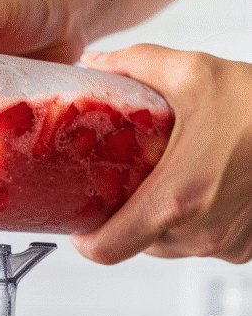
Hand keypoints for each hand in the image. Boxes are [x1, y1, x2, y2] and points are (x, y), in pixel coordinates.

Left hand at [72, 44, 251, 263]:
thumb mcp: (196, 73)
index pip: (104, 250)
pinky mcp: (244, 248)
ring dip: (159, 218)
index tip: (80, 219)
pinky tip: (205, 187)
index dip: (85, 239)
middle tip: (125, 182)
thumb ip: (137, 65)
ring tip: (170, 176)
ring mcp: (224, 245)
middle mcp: (198, 233)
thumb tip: (95, 64)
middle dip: (124, 216)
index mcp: (176, 198)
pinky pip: (202, 242)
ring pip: (168, 244)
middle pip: (134, 243)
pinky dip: (195, 221)